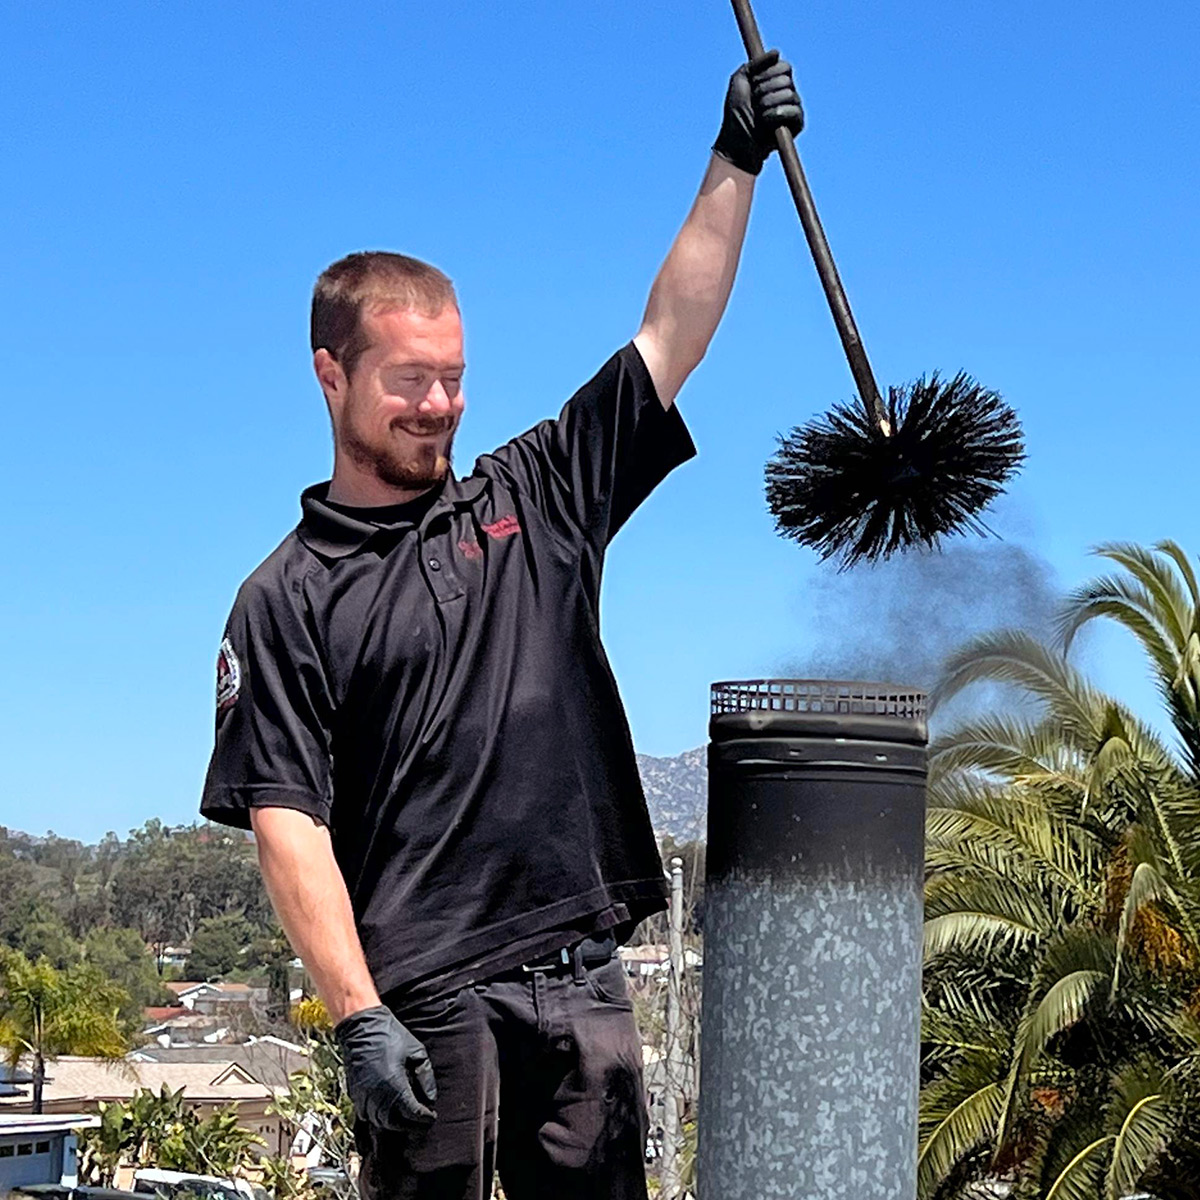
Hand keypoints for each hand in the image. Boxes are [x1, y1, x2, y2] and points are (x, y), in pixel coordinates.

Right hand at [334, 1005, 436, 1127]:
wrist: (362, 1027)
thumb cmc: (390, 1036)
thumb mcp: (416, 1051)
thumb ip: (426, 1076)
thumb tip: (431, 1099)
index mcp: (395, 1086)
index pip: (413, 1115)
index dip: (425, 1119)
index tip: (432, 1116)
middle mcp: (377, 1097)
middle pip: (397, 1125)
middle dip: (412, 1126)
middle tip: (423, 1121)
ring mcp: (364, 1098)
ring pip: (382, 1123)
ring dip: (397, 1124)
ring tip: (408, 1118)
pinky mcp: (355, 1096)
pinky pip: (368, 1116)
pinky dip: (381, 1118)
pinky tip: (390, 1110)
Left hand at [712, 49, 803, 175]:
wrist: (736, 140)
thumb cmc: (736, 112)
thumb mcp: (739, 80)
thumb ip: (756, 63)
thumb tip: (777, 52)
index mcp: (777, 80)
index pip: (784, 66)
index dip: (766, 74)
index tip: (753, 85)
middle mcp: (788, 92)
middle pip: (785, 79)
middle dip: (764, 90)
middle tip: (754, 103)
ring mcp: (794, 107)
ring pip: (788, 94)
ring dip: (767, 104)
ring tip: (758, 115)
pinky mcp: (798, 124)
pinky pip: (793, 111)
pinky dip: (775, 115)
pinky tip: (766, 123)